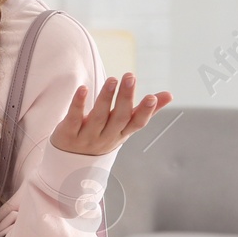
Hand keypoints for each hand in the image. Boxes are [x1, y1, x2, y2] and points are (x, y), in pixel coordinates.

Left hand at [50, 72, 172, 155]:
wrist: (71, 160)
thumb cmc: (103, 136)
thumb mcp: (124, 127)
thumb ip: (144, 110)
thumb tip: (170, 94)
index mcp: (122, 133)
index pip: (136, 123)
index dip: (145, 112)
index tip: (151, 97)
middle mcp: (106, 137)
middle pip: (118, 117)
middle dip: (125, 97)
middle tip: (130, 77)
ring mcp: (87, 137)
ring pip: (98, 117)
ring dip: (106, 97)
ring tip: (112, 79)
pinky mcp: (67, 134)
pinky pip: (74, 118)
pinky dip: (78, 104)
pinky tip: (83, 88)